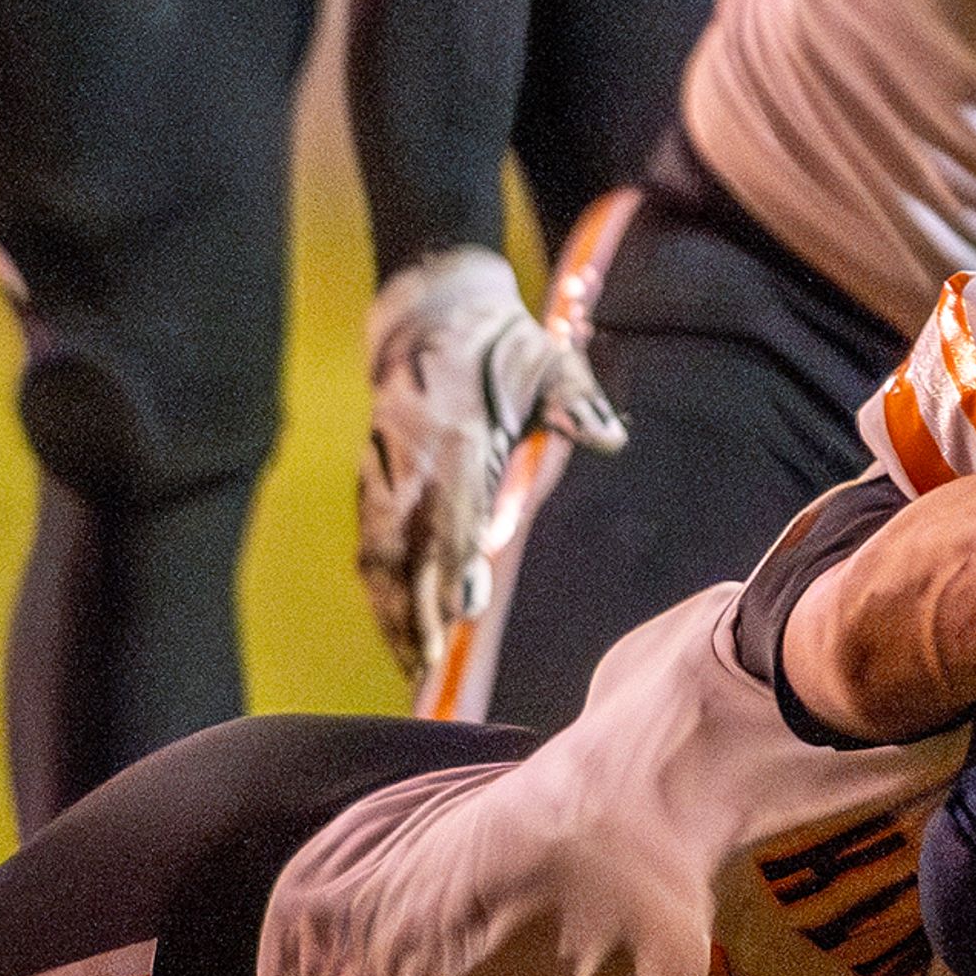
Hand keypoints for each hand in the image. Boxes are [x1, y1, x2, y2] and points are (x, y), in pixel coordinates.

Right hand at [358, 248, 626, 678]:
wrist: (429, 310)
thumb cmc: (499, 343)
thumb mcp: (547, 359)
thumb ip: (575, 400)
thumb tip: (610, 435)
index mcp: (458, 435)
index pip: (452, 514)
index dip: (454, 566)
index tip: (462, 612)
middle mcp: (412, 458)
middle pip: (403, 546)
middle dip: (414, 609)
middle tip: (429, 666)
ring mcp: (383, 466)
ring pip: (375, 550)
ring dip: (389, 609)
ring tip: (408, 663)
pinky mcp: (369, 473)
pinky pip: (366, 540)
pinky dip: (377, 587)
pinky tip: (393, 624)